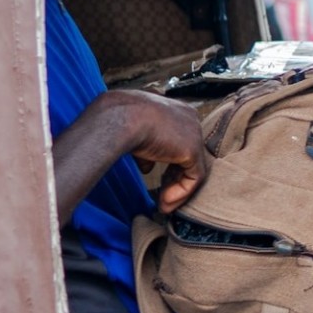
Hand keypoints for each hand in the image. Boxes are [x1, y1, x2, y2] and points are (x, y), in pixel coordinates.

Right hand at [113, 90, 210, 213]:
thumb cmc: (117, 119)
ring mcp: (193, 133)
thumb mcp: (132, 131)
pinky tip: (165, 203)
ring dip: (176, 188)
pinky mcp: (193, 149)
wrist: (120, 117)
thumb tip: (147, 167)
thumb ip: (145, 149)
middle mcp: (189, 118)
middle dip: (172, 176)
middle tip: (161, 194)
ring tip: (162, 204)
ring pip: (191, 166)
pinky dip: (181, 193)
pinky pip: (194, 177)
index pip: (177, 138)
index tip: (152, 173)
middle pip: (185, 153)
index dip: (166, 159)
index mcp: (174, 109)